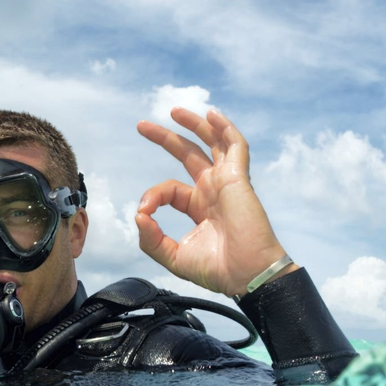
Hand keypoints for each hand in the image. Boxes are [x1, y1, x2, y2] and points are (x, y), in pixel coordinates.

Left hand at [136, 108, 295, 297]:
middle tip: (142, 126)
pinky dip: (225, 128)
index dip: (152, 196)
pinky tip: (212, 115)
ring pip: (212, 142)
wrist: (246, 274)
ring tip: (174, 111)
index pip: (170, 190)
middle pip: (188, 154)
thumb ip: (151, 239)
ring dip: (195, 124)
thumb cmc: (218, 270)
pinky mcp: (239, 178)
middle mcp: (213, 190)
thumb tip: (138, 214)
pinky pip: (235, 145)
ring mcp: (227, 182)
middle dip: (166, 138)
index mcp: (199, 207)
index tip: (145, 212)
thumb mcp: (173, 257)